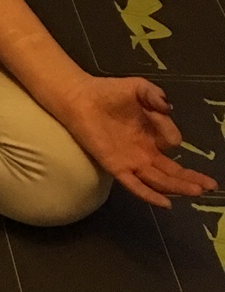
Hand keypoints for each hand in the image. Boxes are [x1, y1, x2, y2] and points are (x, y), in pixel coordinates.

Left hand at [60, 76, 218, 207]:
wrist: (79, 97)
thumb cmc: (108, 92)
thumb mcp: (138, 88)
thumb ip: (154, 95)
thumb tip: (168, 107)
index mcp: (150, 135)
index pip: (172, 143)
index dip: (172, 133)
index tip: (161, 114)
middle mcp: (143, 152)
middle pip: (172, 171)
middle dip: (192, 179)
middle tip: (212, 186)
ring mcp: (131, 161)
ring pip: (159, 181)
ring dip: (179, 187)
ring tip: (198, 192)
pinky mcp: (116, 166)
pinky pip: (135, 186)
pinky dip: (150, 195)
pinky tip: (166, 203)